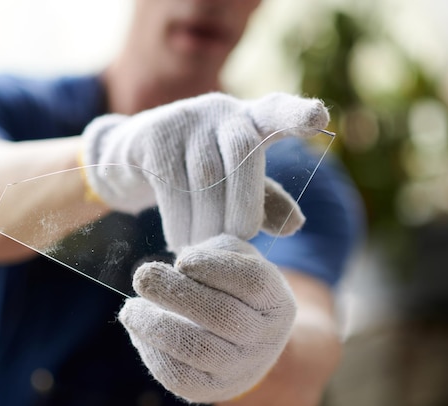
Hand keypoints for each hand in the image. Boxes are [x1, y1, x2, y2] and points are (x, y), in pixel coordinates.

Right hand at [82, 92, 328, 251]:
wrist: (129, 157)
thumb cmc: (193, 174)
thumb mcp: (232, 185)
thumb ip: (264, 200)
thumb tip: (296, 225)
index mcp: (248, 121)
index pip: (276, 110)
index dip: (295, 114)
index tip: (318, 119)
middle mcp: (219, 111)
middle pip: (242, 150)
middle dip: (244, 203)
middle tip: (238, 242)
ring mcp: (183, 119)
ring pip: (205, 175)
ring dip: (208, 222)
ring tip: (206, 254)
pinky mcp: (152, 136)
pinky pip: (171, 184)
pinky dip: (179, 220)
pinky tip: (179, 241)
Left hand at [118, 234, 296, 402]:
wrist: (245, 342)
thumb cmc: (233, 288)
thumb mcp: (235, 260)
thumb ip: (214, 252)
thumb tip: (180, 264)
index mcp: (275, 300)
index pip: (251, 281)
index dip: (213, 267)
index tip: (181, 259)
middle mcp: (265, 337)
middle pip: (222, 316)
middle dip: (175, 293)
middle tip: (143, 276)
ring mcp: (241, 367)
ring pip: (198, 349)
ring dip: (156, 326)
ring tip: (131, 309)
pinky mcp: (212, 388)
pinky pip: (180, 376)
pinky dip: (152, 353)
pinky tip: (138, 331)